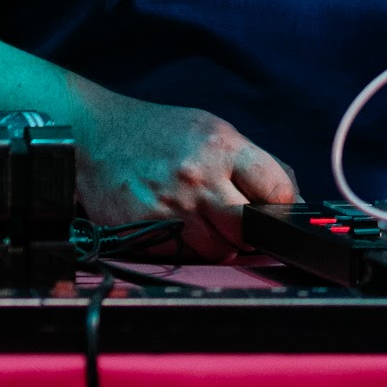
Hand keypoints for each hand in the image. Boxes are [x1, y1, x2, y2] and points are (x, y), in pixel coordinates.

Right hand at [69, 89, 297, 258]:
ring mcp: (171, 208)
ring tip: (204, 220)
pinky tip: (178, 225)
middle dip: (252, 232)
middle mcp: (197, 177)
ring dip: (220, 243)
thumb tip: (292, 197)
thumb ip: (253, 162)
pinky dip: (189, 248)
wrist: (94, 135)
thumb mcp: (213, 130)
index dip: (283, 206)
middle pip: (250, 230)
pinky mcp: (146, 232)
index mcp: (222, 147)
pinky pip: (186, 256)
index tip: (279, 212)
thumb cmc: (159, 133)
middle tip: (243, 224)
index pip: (278, 191)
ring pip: (220, 250)